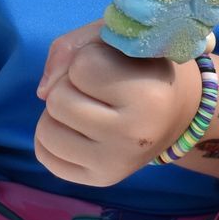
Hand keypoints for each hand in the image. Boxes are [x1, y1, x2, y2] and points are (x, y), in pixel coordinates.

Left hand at [34, 21, 198, 186]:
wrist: (176, 111)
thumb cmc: (141, 66)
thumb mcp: (116, 39)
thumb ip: (73, 47)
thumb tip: (42, 91)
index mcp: (148, 96)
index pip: (82, 66)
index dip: (90, 57)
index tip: (113, 65)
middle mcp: (134, 137)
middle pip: (58, 100)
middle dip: (69, 85)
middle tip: (98, 88)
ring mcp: (117, 164)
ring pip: (45, 131)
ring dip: (58, 112)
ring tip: (86, 107)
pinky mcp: (101, 180)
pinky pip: (45, 155)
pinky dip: (52, 137)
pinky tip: (77, 129)